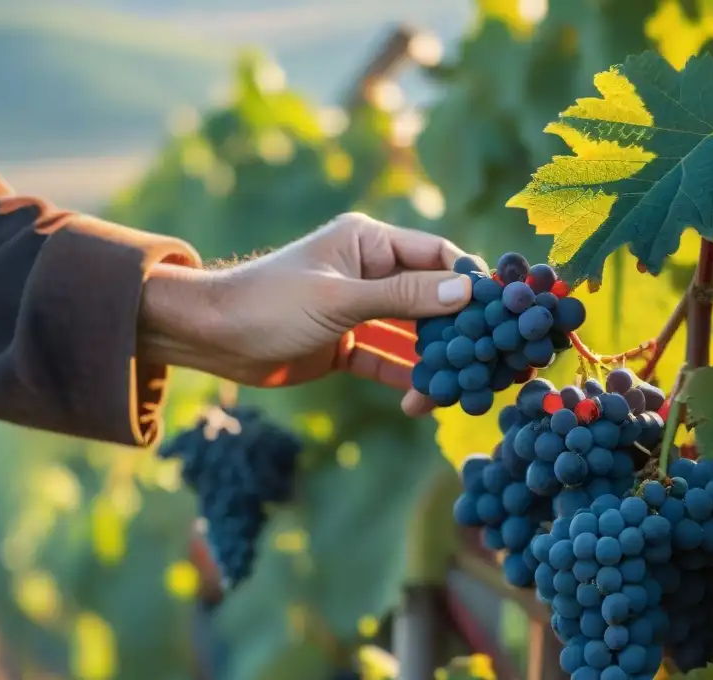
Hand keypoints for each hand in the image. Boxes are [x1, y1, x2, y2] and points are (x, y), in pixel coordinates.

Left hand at [139, 213, 482, 415]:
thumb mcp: (340, 299)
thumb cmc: (270, 303)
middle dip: (456, 332)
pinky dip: (405, 379)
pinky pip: (388, 360)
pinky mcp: (346, 344)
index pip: (436, 256)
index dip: (469, 281)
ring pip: (412, 335)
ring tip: (451, 393)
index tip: (500, 313)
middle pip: (431, 299)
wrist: (213, 338)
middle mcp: (369, 272)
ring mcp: (359, 310)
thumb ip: (403, 297)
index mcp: (369, 244)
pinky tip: (420, 402)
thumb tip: (467, 292)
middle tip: (483, 364)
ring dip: (432, 362)